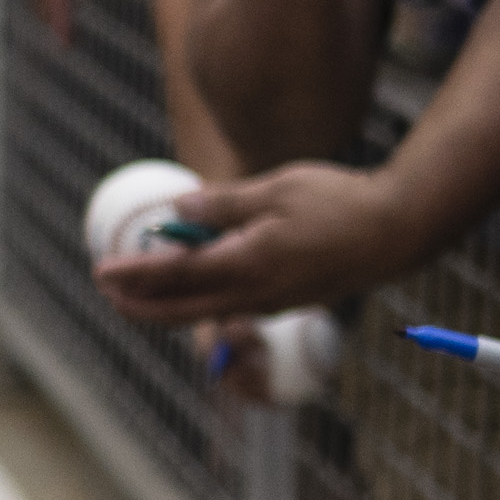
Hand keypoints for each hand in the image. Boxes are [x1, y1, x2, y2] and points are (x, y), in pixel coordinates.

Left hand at [96, 159, 407, 328]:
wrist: (398, 232)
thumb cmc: (341, 203)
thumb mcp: (276, 189)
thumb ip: (223, 205)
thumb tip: (178, 212)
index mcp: (249, 264)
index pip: (176, 275)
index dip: (135, 274)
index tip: (101, 271)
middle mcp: (255, 294)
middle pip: (182, 310)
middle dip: (139, 303)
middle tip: (105, 289)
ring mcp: (271, 302)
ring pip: (205, 310)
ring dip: (166, 304)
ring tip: (135, 289)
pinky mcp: (285, 300)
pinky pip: (230, 303)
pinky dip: (200, 297)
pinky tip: (191, 280)